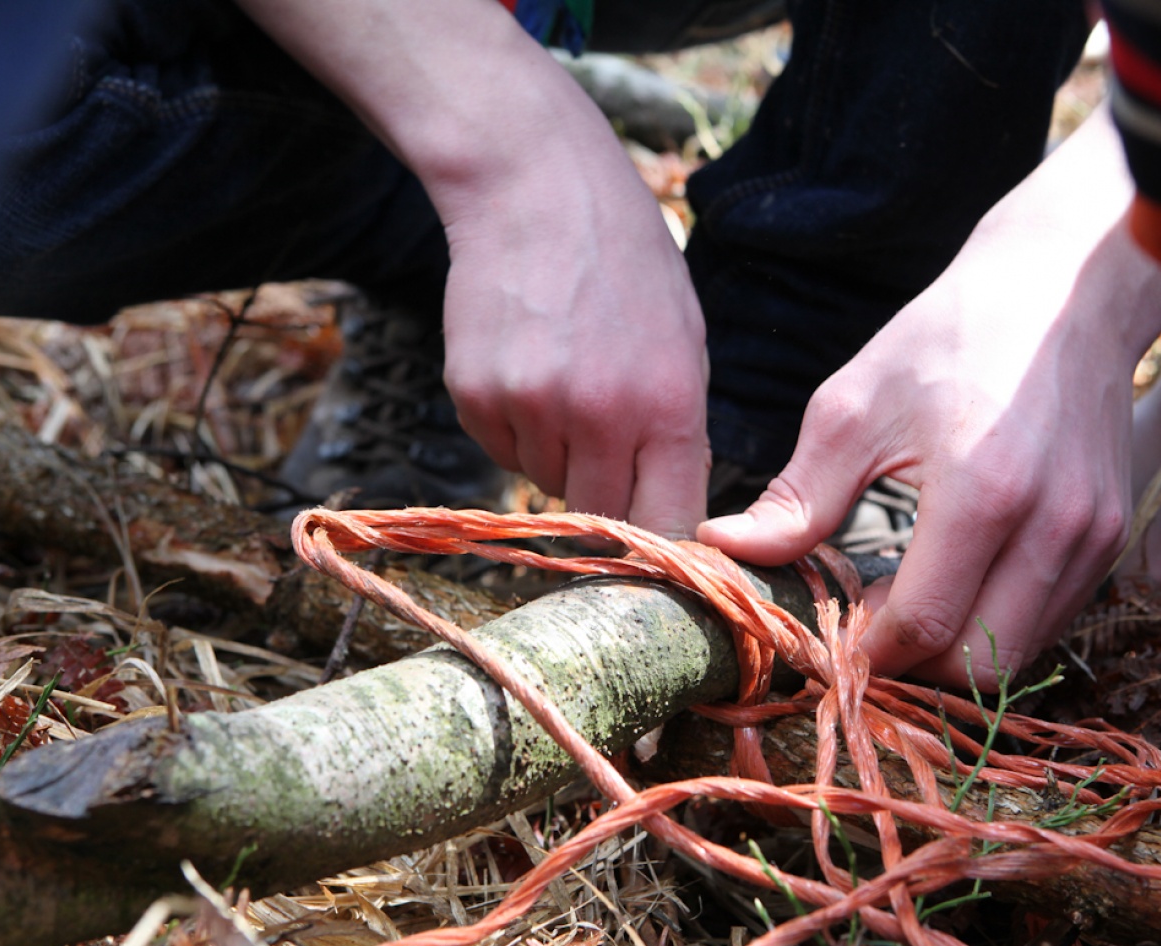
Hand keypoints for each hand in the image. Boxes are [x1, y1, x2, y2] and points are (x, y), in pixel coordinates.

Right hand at [440, 127, 709, 537]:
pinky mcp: (475, 396)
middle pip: (602, 519)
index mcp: (667, 406)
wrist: (535, 188)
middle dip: (610, 497)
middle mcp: (598, 418)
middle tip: (608, 443)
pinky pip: (502, 453)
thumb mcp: (685, 341)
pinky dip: (517, 431)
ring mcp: (531, 409)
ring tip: (568, 381)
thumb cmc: (627, 261)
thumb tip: (669, 509)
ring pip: (548, 486)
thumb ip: (678, 430)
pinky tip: (529, 369)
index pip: (667, 526)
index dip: (662, 543)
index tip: (658, 539)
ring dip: (561, 458)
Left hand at [700, 107, 1160, 685]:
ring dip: (957, 650)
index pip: (925, 625)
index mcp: (983, 490)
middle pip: (981, 666)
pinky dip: (997, 623)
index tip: (829, 640)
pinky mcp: (1113, 536)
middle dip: (914, 669)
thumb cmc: (949, 338)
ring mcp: (1094, 535)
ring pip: (1021, 653)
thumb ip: (797, 497)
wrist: (1064, 287)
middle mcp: (1053, 524)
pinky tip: (956, 581)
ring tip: (907, 604)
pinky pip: (1051, 618)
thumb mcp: (856, 407)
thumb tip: (723, 549)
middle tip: (866, 633)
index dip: (869, 652)